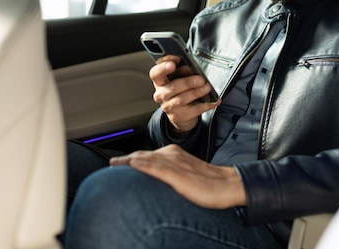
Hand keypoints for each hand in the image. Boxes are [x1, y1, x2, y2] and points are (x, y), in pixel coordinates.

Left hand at [110, 144, 246, 208]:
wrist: (227, 185)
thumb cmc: (209, 183)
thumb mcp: (185, 176)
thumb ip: (171, 174)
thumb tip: (157, 180)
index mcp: (174, 154)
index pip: (147, 155)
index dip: (131, 159)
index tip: (118, 164)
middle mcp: (172, 155)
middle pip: (143, 155)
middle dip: (125, 159)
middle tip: (111, 163)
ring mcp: (175, 163)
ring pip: (146, 159)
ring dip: (128, 161)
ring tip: (114, 164)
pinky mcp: (178, 174)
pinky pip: (157, 167)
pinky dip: (143, 165)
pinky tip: (133, 164)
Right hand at [150, 56, 220, 134]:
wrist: (180, 115)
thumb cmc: (180, 92)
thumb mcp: (178, 79)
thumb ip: (182, 72)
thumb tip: (193, 67)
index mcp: (159, 82)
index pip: (155, 73)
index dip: (163, 67)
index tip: (174, 63)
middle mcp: (161, 95)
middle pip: (172, 87)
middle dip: (188, 82)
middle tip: (201, 79)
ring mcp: (169, 107)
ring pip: (182, 99)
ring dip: (197, 92)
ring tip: (207, 87)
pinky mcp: (179, 117)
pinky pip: (194, 109)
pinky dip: (206, 104)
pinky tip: (214, 100)